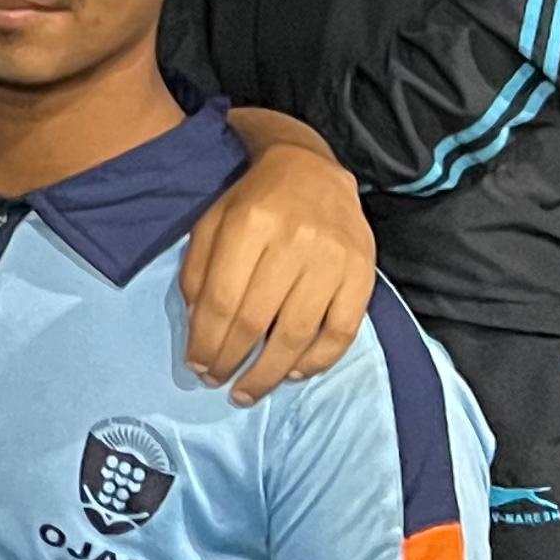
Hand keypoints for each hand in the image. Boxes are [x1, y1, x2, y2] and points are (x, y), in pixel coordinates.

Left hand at [180, 137, 373, 403]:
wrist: (311, 169)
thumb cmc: (253, 200)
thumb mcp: (212, 221)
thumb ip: (199, 271)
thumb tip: (198, 327)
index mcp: (249, 224)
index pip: (222, 300)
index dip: (207, 341)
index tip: (197, 365)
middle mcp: (293, 242)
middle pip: (256, 321)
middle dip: (232, 361)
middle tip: (218, 383)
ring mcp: (332, 260)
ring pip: (298, 334)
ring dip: (270, 373)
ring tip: (249, 390)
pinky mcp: (363, 273)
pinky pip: (342, 331)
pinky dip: (317, 361)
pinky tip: (294, 373)